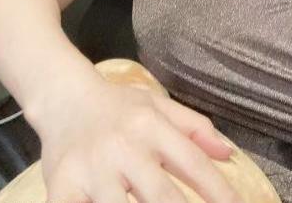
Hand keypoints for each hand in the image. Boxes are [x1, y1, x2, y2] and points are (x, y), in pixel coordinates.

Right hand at [37, 74, 243, 202]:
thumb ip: (194, 128)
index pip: (192, 163)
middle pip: (162, 195)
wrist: (63, 98)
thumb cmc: (118, 106)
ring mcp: (92, 170)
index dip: (219, 191)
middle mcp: (124, 147)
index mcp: (151, 125)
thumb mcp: (159, 105)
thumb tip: (229, 154)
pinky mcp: (63, 188)